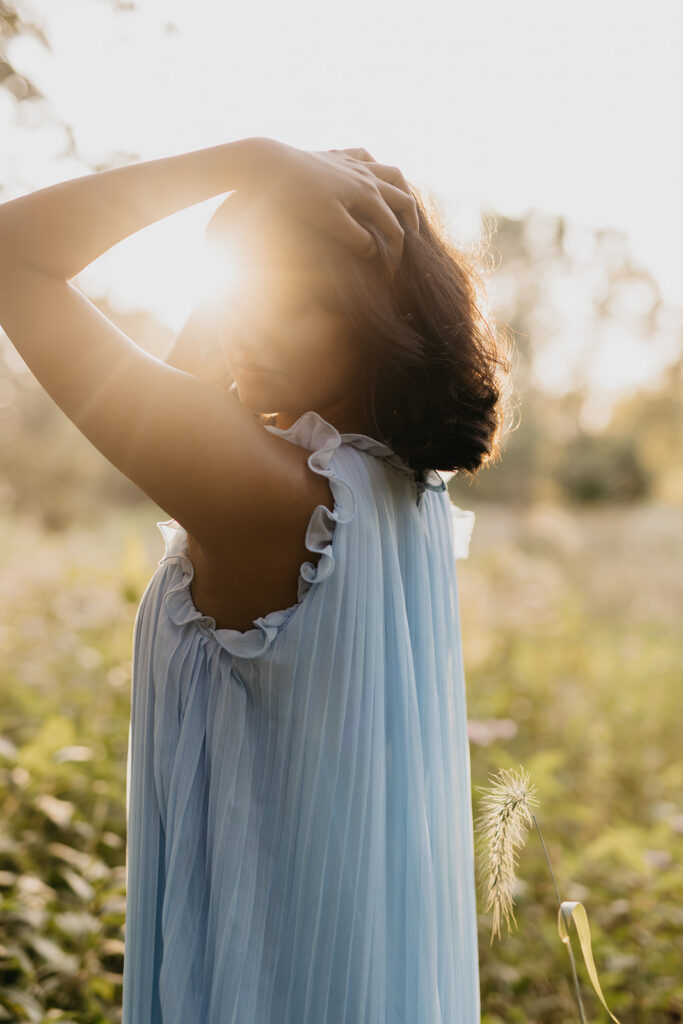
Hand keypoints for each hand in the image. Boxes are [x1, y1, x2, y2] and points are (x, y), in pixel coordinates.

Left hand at [241, 137, 419, 271]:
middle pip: (402, 198)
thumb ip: (355, 237)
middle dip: (411, 222)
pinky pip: (366, 156)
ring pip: (391, 172)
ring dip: (402, 190)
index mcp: (367, 194)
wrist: (270, 165)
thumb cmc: (298, 196)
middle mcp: (366, 175)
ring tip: (405, 206)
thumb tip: (375, 250)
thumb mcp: (329, 221)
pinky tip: (374, 174)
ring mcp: (353, 163)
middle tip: (412, 241)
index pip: (393, 226)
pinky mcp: (337, 156)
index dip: (397, 251)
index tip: (393, 271)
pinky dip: (376, 166)